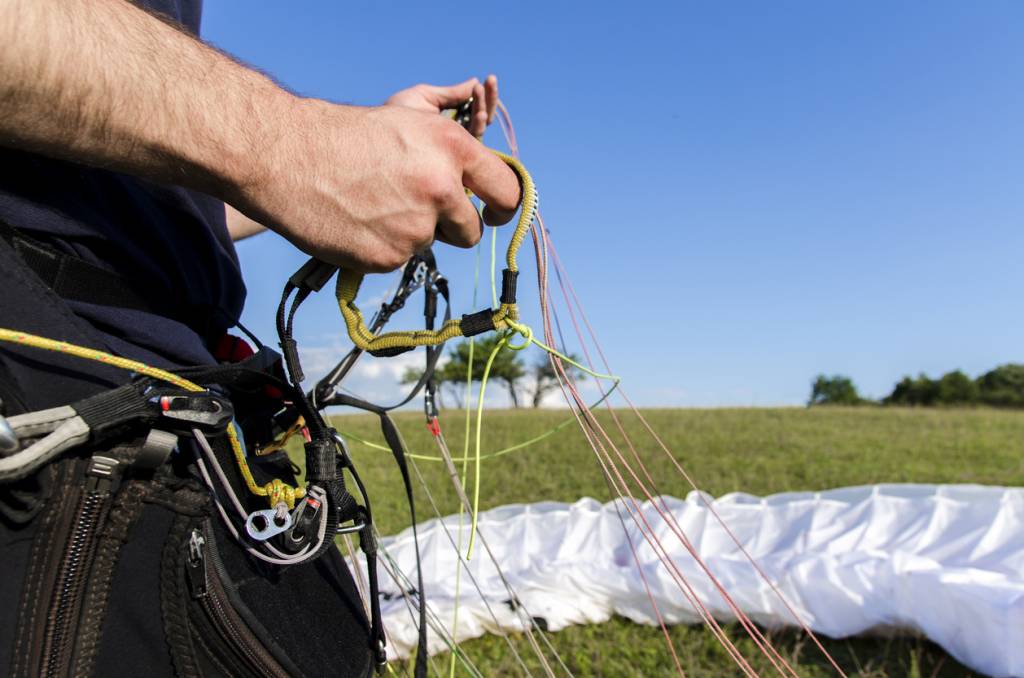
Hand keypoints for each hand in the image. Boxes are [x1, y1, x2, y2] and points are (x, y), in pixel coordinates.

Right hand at [228, 96, 519, 272]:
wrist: (286, 157)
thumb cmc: (345, 134)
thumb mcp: (408, 121)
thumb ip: (451, 151)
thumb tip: (482, 176)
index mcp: (453, 148)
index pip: (506, 190)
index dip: (504, 207)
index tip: (493, 214)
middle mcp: (443, 188)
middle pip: (471, 231)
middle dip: (453, 228)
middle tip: (417, 210)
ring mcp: (417, 226)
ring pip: (430, 244)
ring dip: (411, 233)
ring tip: (373, 204)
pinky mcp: (390, 256)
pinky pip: (398, 259)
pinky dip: (380, 246)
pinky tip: (355, 220)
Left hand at [385, 75, 498, 137]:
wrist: (383, 136)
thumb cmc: (398, 116)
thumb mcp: (427, 98)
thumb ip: (451, 93)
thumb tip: (475, 81)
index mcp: (448, 120)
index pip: (472, 106)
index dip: (481, 94)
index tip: (486, 79)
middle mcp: (454, 135)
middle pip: (481, 116)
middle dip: (488, 99)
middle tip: (490, 80)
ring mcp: (456, 147)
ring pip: (480, 128)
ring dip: (484, 108)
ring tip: (480, 91)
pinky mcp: (456, 157)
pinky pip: (474, 141)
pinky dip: (478, 125)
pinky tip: (481, 113)